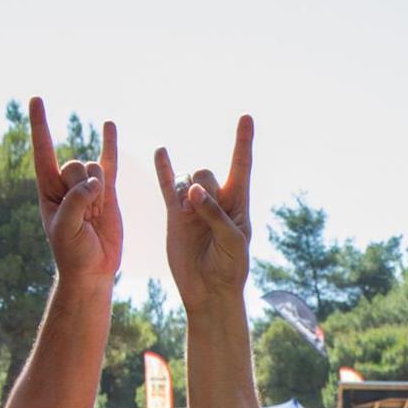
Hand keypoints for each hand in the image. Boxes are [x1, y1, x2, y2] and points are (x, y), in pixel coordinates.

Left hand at [31, 101, 120, 284]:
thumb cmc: (72, 252)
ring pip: (94, 168)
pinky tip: (108, 124)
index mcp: (47, 190)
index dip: (40, 125)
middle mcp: (65, 184)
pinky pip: (109, 162)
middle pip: (74, 165)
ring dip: (97, 189)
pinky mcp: (107, 191)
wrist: (93, 268)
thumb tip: (95, 182)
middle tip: (84, 215)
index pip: (42, 151)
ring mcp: (87, 186)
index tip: (36, 99)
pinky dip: (109, 143)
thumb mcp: (66, 229)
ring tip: (95, 214)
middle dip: (81, 186)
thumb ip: (76, 201)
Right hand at [157, 116, 252, 307]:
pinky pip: (166, 186)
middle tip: (204, 214)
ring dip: (186, 193)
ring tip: (189, 215)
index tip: (246, 117)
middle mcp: (215, 200)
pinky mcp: (174, 215)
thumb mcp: (233, 241)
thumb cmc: (230, 267)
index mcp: (237, 203)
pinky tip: (161, 152)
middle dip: (204, 189)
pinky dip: (164, 168)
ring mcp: (193, 206)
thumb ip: (215, 214)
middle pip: (206, 174)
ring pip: (186, 180)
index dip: (243, 141)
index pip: (241, 165)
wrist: (209, 290)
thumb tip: (191, 190)